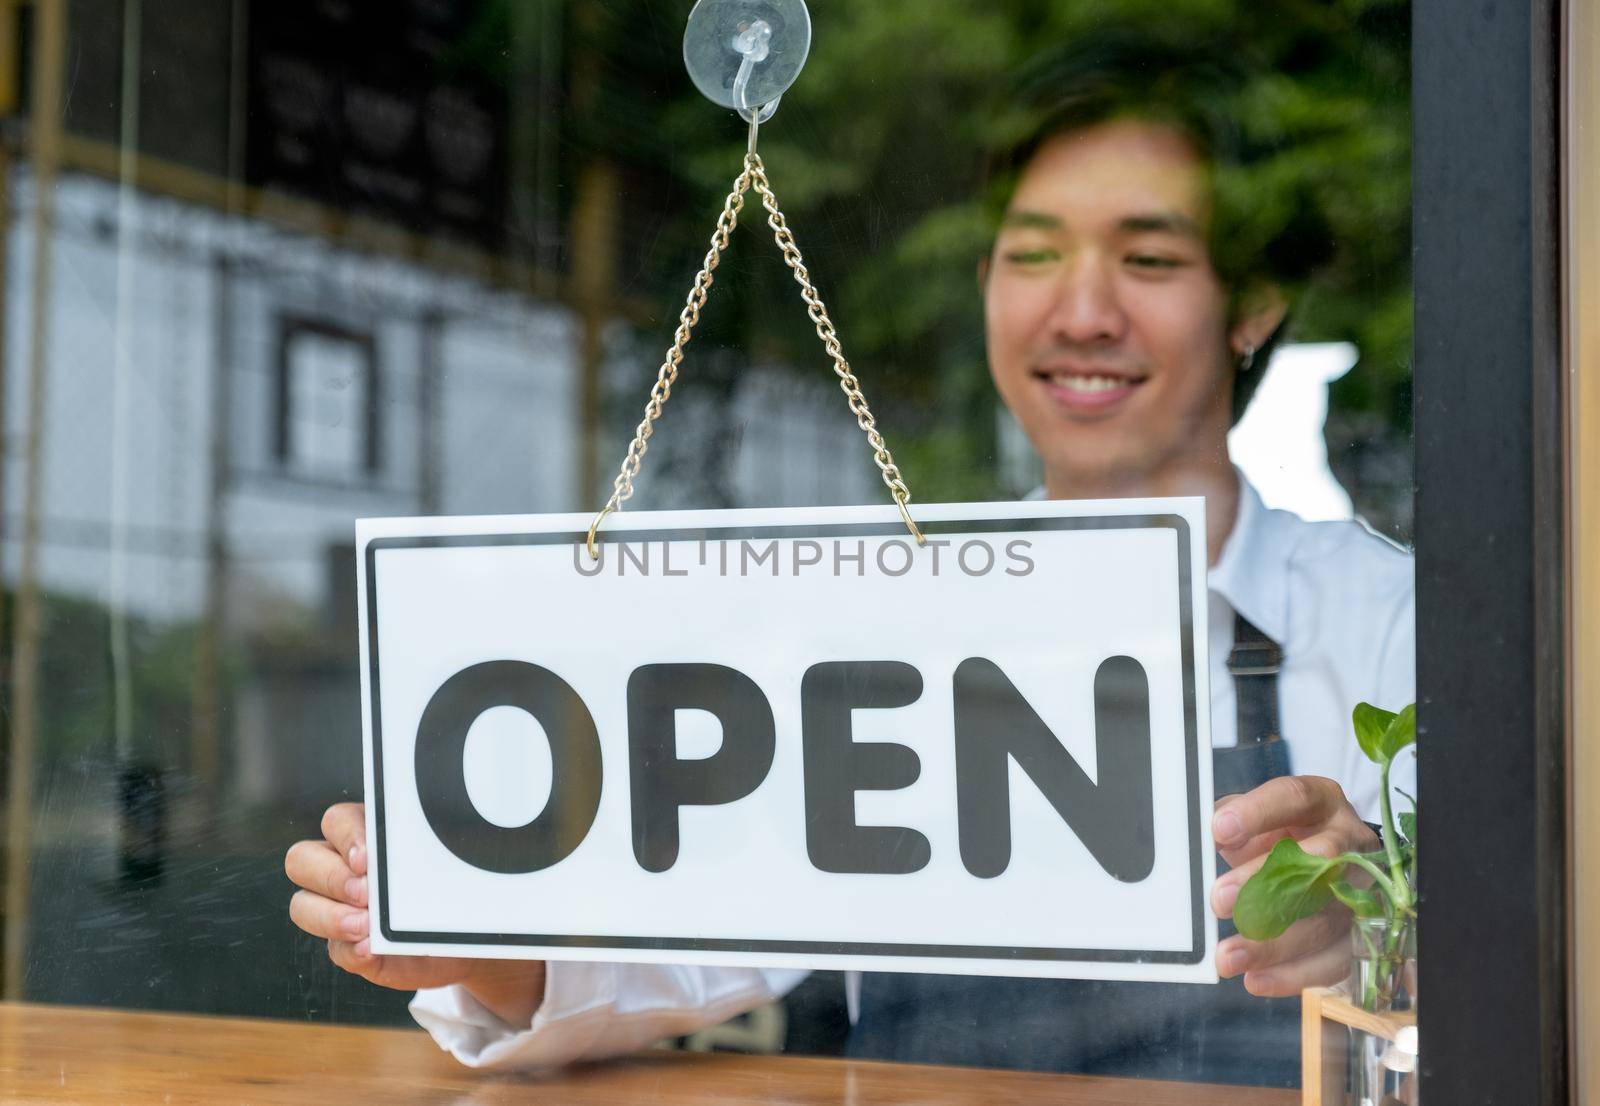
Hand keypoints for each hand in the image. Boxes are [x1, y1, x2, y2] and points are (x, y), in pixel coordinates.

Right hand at [285, 802, 546, 1021]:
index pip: (336, 821)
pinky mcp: (346, 947)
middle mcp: (340, 868)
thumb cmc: (450, 884)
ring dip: (331, 916)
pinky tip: (371, 949)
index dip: (347, 836)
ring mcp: (337, 909)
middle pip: (301, 859)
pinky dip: (350, 949)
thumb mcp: (443, 859)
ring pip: (301, 905)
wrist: (464, 933)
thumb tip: (407, 862)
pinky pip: (333, 949)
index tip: (368, 858)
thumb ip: (422, 852)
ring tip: (365, 925)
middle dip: (331, 876)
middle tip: (366, 892)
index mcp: (364, 835)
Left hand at [1209, 776, 1378, 996]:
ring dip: (1274, 943)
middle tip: (1219, 901)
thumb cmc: (1282, 837)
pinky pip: (1335, 960)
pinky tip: (1256, 979)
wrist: (1332, 866)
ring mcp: (1365, 890)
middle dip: (1266, 884)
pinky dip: (1293, 974)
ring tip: (1228, 957)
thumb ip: (1229, 822)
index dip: (1257, 813)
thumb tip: (1199, 836)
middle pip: (1317, 862)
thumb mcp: (1256, 819)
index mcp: (1323, 801)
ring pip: (1327, 919)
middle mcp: (1352, 841)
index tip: (1218, 831)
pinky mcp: (1366, 934)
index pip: (1294, 798)